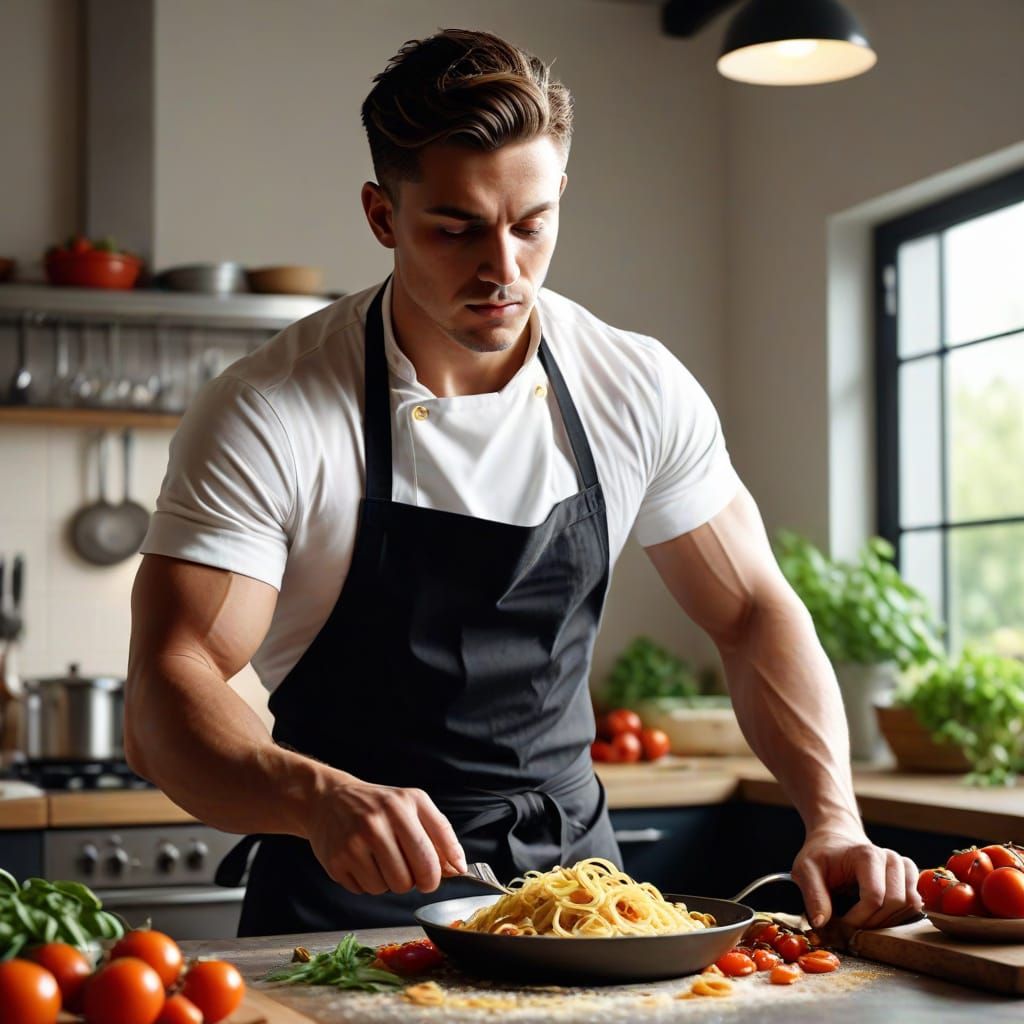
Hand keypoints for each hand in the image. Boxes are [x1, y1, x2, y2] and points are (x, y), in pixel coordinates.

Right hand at [305, 773, 466, 895]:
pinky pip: (366, 891)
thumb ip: (440, 833)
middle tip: (407, 869)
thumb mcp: (413, 805)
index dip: (437, 874)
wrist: (328, 799)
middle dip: (415, 881)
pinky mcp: (336, 862)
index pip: (430, 855)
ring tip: (380, 859)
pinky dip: (368, 883)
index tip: (434, 876)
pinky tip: (362, 861)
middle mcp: (377, 822)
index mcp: (403, 805)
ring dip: (389, 881)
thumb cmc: (378, 804)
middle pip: (410, 879)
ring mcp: (354, 843)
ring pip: (388, 888)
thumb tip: (459, 868)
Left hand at [791, 826, 921, 929]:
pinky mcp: (910, 875)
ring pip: (909, 905)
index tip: (841, 926)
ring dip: (886, 921)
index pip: (874, 897)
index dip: (859, 919)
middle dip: (873, 922)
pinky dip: (898, 915)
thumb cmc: (821, 854)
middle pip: (895, 903)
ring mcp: (903, 866)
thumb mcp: (805, 869)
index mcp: (866, 855)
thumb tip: (821, 924)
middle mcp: (890, 858)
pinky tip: (877, 914)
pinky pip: (915, 904)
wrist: (835, 839)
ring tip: (862, 919)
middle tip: (852, 927)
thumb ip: (813, 895)